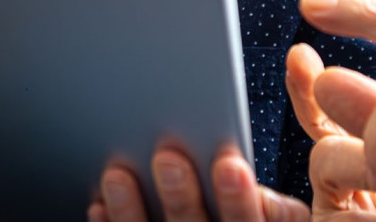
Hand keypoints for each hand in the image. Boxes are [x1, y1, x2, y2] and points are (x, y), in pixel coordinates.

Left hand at [88, 144, 308, 221]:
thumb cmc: (246, 218)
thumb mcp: (276, 214)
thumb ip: (270, 201)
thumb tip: (236, 168)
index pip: (248, 221)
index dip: (238, 198)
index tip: (227, 165)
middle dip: (181, 197)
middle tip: (167, 159)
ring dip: (132, 210)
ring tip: (117, 175)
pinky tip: (100, 205)